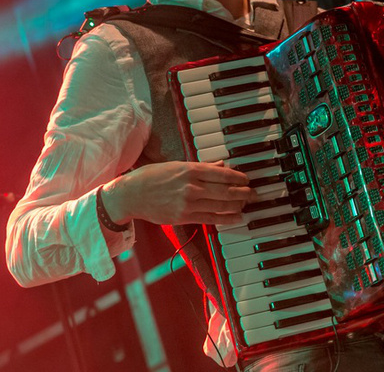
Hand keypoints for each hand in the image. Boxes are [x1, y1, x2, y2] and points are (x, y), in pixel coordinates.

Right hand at [100, 160, 254, 225]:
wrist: (129, 195)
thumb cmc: (151, 177)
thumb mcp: (176, 165)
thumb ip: (200, 166)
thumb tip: (221, 165)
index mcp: (190, 169)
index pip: (222, 173)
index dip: (239, 177)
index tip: (247, 179)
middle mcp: (192, 186)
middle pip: (226, 190)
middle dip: (244, 192)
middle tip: (254, 193)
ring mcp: (188, 203)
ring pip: (221, 205)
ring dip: (238, 205)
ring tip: (248, 204)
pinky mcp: (184, 217)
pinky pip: (211, 218)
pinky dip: (227, 218)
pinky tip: (238, 217)